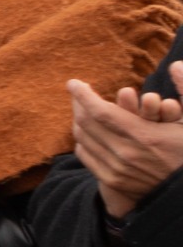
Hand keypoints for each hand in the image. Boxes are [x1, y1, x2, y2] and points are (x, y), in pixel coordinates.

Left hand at [70, 79, 182, 217]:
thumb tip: (175, 65)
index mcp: (145, 136)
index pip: (100, 111)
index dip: (83, 95)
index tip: (74, 82)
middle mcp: (126, 153)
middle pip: (86, 123)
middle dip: (78, 103)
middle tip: (79, 92)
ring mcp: (117, 169)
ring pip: (83, 139)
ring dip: (79, 120)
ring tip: (82, 109)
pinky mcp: (112, 180)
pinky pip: (86, 156)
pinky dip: (83, 140)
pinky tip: (87, 131)